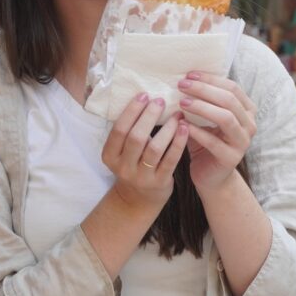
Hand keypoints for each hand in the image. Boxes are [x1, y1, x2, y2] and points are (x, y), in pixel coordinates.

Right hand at [101, 94, 188, 209]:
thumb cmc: (132, 165)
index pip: (119, 130)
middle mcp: (123, 167)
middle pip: (136, 137)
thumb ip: (129, 130)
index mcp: (110, 155)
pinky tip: (185, 128)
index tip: (143, 95)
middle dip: (149, 116)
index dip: (131, 111)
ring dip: (167, 128)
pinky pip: (171, 159)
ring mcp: (142, 176)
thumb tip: (146, 98)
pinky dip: (179, 142)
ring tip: (177, 114)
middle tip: (160, 100)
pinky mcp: (160, 182)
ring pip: (155, 148)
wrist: (138, 200)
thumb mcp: (122, 151)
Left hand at [177, 72, 256, 190]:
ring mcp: (243, 142)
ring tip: (182, 102)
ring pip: (225, 117)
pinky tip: (182, 125)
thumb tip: (183, 77)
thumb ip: (201, 100)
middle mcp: (249, 124)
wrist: (211, 176)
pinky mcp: (231, 158)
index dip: (210, 79)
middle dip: (204, 90)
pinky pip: (214, 141)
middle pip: (229, 99)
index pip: (232, 87)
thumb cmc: (205, 142)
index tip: (189, 75)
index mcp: (246, 110)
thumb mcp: (204, 118)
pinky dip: (197, 131)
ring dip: (202, 107)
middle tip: (182, 85)